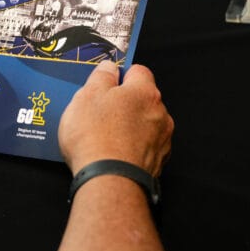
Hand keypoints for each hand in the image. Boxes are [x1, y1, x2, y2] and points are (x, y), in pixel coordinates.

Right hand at [58, 61, 173, 176]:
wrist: (109, 182)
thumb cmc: (97, 138)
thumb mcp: (87, 96)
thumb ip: (101, 77)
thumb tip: (109, 69)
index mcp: (145, 92)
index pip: (138, 71)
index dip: (120, 76)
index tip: (105, 84)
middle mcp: (160, 114)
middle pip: (142, 100)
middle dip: (124, 105)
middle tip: (98, 114)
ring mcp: (161, 141)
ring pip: (144, 125)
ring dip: (129, 128)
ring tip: (104, 138)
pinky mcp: (157, 164)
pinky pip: (144, 148)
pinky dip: (132, 149)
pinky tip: (114, 155)